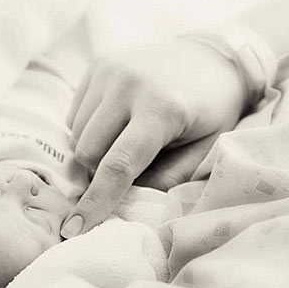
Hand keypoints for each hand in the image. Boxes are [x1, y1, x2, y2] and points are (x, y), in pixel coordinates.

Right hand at [61, 38, 247, 236]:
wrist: (212, 57)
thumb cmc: (213, 111)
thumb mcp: (207, 150)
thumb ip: (170, 179)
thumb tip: (129, 202)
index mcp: (162, 109)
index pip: (118, 165)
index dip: (96, 202)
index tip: (75, 230)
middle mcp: (129, 85)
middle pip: (88, 151)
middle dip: (98, 174)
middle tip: (127, 175)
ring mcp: (110, 70)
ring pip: (77, 133)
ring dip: (93, 151)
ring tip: (127, 144)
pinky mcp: (100, 64)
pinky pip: (76, 112)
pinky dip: (90, 129)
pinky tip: (118, 125)